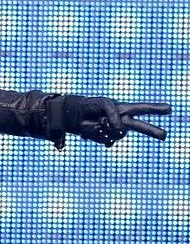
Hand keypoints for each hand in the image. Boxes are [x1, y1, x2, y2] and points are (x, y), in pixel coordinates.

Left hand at [46, 95, 171, 147]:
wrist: (74, 116)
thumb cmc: (90, 106)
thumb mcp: (104, 104)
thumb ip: (115, 114)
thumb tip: (119, 129)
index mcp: (123, 109)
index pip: (142, 108)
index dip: (155, 109)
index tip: (169, 109)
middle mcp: (122, 121)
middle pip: (140, 127)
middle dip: (152, 131)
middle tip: (165, 136)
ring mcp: (114, 131)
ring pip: (119, 132)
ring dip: (107, 125)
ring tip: (98, 120)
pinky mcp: (106, 139)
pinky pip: (108, 138)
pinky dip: (100, 132)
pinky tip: (94, 127)